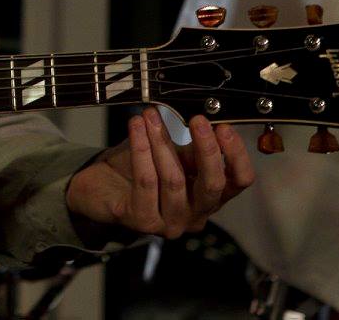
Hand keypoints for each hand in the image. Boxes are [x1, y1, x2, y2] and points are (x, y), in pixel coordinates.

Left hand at [65, 107, 254, 238]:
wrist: (99, 187)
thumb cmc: (140, 169)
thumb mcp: (173, 155)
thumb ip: (192, 148)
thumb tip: (207, 123)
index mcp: (210, 198)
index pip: (239, 182)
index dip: (236, 155)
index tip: (224, 127)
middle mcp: (195, 215)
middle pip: (212, 185)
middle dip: (207, 150)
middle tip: (198, 120)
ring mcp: (170, 223)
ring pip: (174, 180)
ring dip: (162, 142)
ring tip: (151, 116)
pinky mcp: (142, 221)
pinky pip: (146, 181)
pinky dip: (141, 150)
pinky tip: (136, 128)